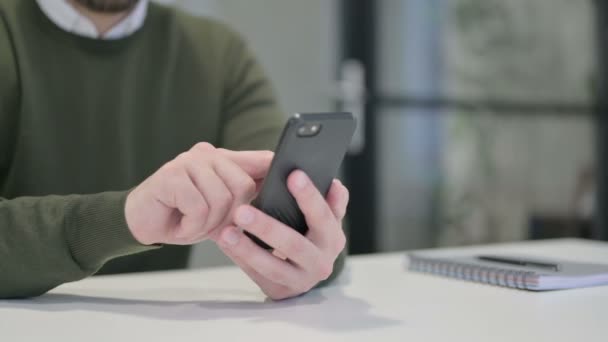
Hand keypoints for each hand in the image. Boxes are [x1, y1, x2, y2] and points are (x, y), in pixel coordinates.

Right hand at [125, 143, 272, 244]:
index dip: (275, 172)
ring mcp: (187, 162)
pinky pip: (199, 207)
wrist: (141, 223)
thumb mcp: (221, 209)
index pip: (260, 159)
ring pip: (221, 199)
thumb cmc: (184, 216)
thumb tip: (277, 198)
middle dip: (231, 216)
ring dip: (208, 224)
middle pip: (244, 185)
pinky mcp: (171, 176)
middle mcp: (207, 154)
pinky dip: (192, 226)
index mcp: (224, 159)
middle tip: (211, 225)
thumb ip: (243, 198)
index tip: (288, 185)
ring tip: (192, 225)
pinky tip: (180, 226)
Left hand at [213, 170, 348, 299]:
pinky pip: (257, 274)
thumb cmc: (311, 235)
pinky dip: (240, 258)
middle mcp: (321, 263)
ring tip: (227, 231)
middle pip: (294, 245)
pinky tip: (226, 242)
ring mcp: (300, 280)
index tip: (294, 175)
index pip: (324, 217)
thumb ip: (331, 201)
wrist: (304, 271)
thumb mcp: (325, 219)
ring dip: (247, 249)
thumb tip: (335, 185)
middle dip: (267, 227)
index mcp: (333, 239)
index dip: (310, 197)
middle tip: (242, 211)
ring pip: (272, 266)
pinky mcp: (280, 291)